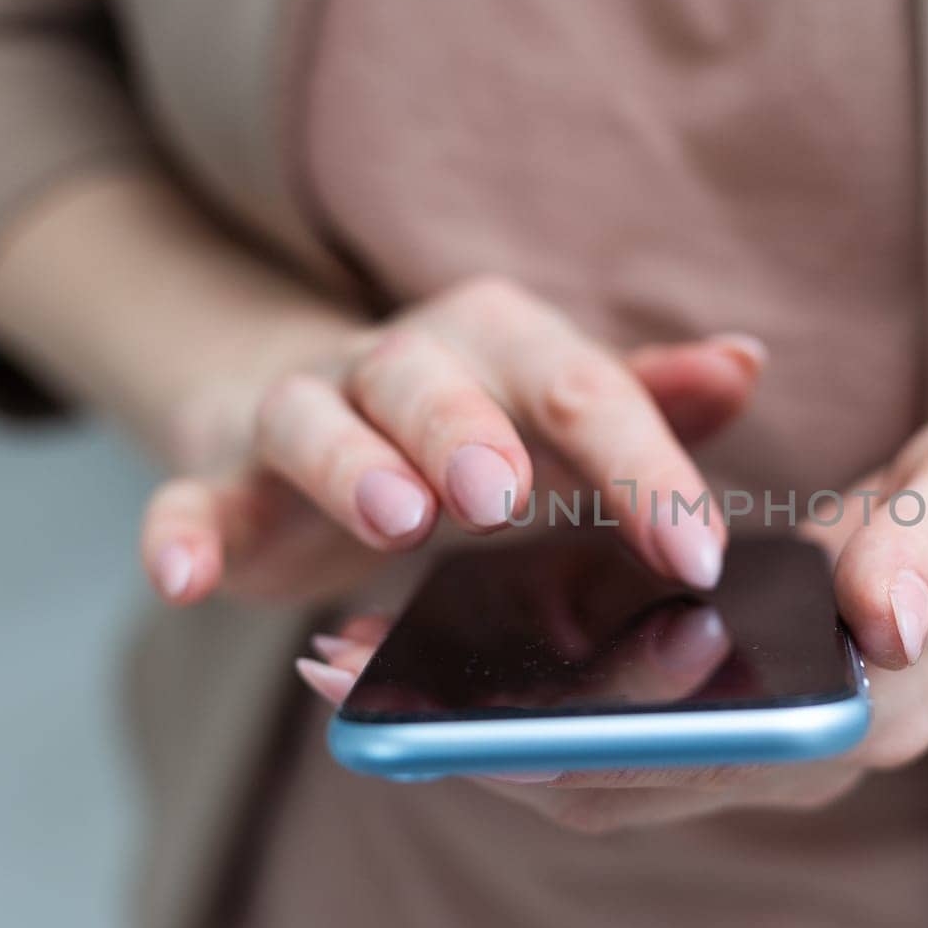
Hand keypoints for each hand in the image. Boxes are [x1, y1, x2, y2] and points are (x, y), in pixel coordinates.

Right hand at [139, 277, 765, 602]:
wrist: (337, 417)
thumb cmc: (483, 428)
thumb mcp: (568, 412)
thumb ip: (649, 399)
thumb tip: (745, 360)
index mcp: (503, 346)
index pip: (580, 390)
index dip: (640, 469)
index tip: (697, 555)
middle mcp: (402, 366)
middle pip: (429, 381)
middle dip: (466, 433)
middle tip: (505, 498)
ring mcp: (306, 416)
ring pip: (312, 421)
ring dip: (348, 467)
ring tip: (396, 523)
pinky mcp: (227, 481)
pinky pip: (192, 496)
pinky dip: (182, 532)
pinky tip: (189, 581)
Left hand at [296, 399, 927, 831]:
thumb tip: (866, 620)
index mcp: (856, 712)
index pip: (672, 750)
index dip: (540, 730)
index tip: (419, 702)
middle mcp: (799, 748)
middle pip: (605, 772)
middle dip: (466, 736)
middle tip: (337, 674)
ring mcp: (767, 729)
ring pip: (594, 755)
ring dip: (475, 718)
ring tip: (357, 658)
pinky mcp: (743, 689)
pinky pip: (612, 709)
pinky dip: (524, 684)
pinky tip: (447, 634)